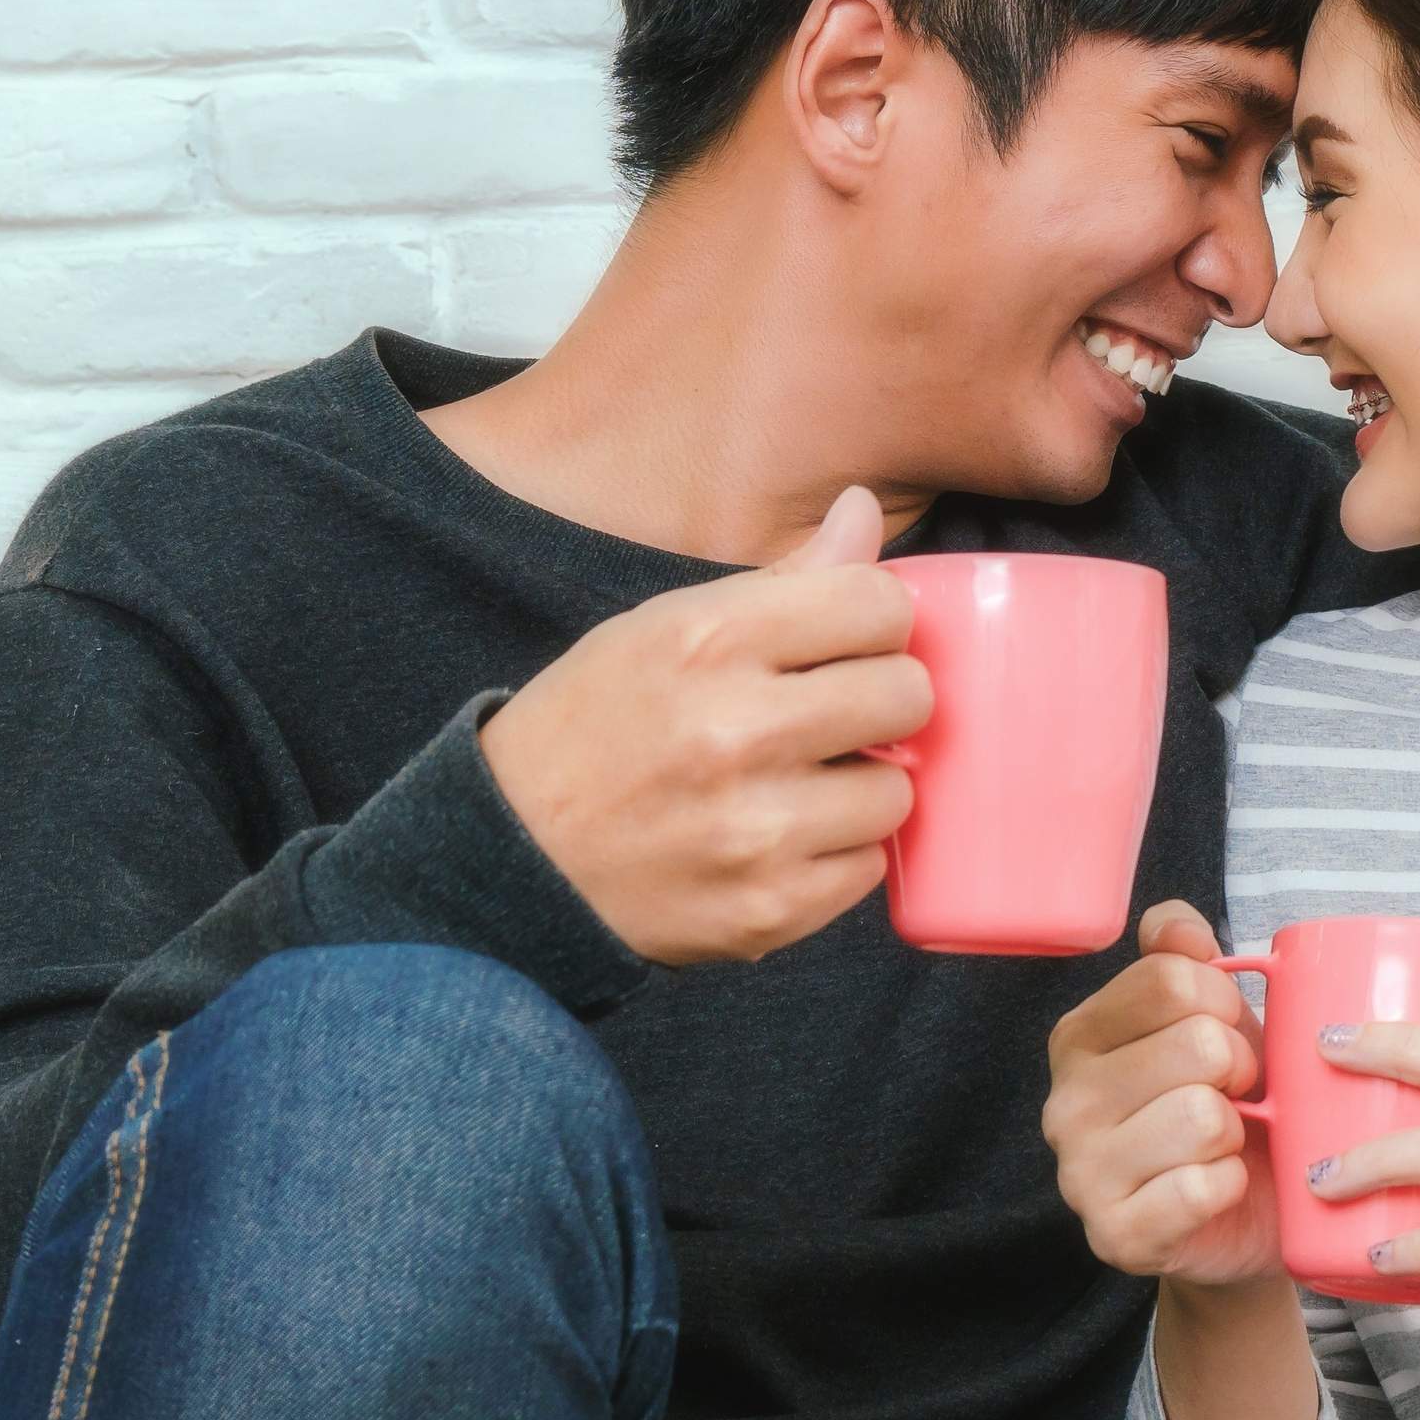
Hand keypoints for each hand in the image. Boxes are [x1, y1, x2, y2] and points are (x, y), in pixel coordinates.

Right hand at [475, 483, 929, 964]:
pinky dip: (836, 853)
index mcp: (708, 640)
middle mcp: (735, 731)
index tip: (844, 643)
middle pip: (907, 694)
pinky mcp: (769, 909)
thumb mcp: (662, 628)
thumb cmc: (595, 729)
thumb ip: (780, 579)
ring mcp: (755, 829)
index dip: (873, 621)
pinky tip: (780, 838)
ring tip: (798, 784)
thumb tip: (863, 510)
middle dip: (880, 701)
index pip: (879, 603)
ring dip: (860, 786)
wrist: (512, 860)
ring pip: (897, 789)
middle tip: (832, 716)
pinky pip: (868, 866)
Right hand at [1044, 900, 1282, 1288]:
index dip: (1228, 1003)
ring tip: (1223, 1145)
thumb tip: (1175, 925)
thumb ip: (1187, 962)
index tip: (1232, 1036)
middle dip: (1243, 1069)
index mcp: (1082, 1035)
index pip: (1172, 979)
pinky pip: (1202, 1188)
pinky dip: (1231, 1186)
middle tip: (1236, 1098)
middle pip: (1196, 1044)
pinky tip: (1218, 1190)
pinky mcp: (1115, 1237)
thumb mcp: (1217, 1023)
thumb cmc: (1231, 1108)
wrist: (1244, 1219)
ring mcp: (1081, 1174)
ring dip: (1236, 1133)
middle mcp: (1065, 1102)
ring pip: (1202, 1117)